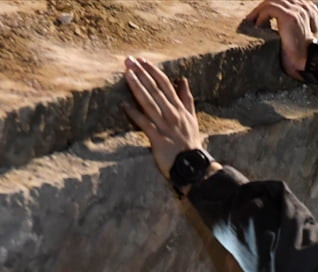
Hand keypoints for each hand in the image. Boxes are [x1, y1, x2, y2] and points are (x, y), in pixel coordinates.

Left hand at [122, 56, 205, 177]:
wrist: (193, 165)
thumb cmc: (190, 142)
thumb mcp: (192, 118)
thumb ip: (186, 99)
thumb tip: (183, 80)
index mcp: (179, 108)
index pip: (165, 84)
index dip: (153, 71)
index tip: (142, 60)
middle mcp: (172, 114)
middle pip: (155, 89)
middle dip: (142, 73)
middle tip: (129, 60)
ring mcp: (165, 125)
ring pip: (149, 102)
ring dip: (138, 87)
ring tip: (127, 74)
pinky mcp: (158, 138)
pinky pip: (144, 123)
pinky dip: (134, 114)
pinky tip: (124, 104)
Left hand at [240, 0, 317, 79]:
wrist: (315, 64)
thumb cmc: (310, 59)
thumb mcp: (307, 42)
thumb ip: (301, 32)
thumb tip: (285, 35)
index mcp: (312, 13)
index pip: (291, 1)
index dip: (277, 7)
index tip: (265, 17)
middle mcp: (307, 8)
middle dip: (265, 7)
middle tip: (253, 18)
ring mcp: (299, 11)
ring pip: (273, 1)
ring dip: (259, 11)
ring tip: (251, 21)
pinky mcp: (290, 17)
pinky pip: (269, 8)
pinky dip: (260, 15)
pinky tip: (257, 26)